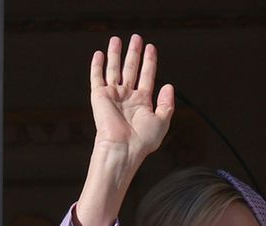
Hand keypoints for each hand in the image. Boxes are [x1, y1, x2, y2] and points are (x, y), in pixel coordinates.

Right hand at [73, 35, 175, 225]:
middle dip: (134, 53)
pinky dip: (97, 66)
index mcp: (142, 101)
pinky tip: (99, 54)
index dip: (149, 62)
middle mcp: (127, 96)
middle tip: (136, 37)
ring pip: (114, 69)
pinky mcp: (99, 96)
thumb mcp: (162, 121)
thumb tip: (168, 85)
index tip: (151, 47)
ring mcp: (113, 95)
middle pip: (131, 69)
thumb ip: (167, 103)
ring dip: (116, 54)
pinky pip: (97, 77)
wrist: (123, 148)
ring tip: (117, 39)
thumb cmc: (143, 139)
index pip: (147, 76)